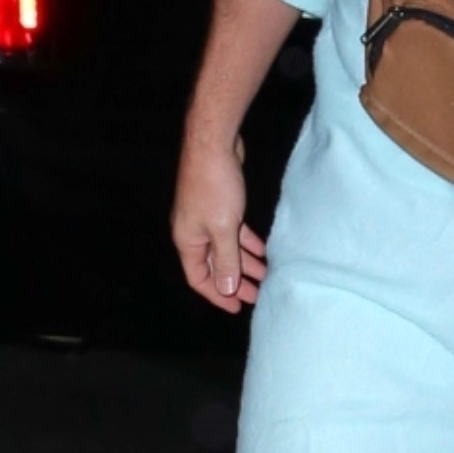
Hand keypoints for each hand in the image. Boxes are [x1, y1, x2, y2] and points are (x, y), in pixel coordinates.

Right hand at [172, 123, 267, 312]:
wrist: (212, 144)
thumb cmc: (214, 186)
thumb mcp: (223, 229)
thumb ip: (226, 260)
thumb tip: (227, 288)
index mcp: (187, 241)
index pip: (199, 278)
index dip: (218, 295)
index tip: (237, 308)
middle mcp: (193, 232)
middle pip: (214, 265)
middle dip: (235, 281)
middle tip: (257, 295)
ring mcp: (206, 218)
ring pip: (226, 248)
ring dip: (244, 262)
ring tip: (265, 275)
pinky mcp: (219, 205)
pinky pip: (233, 232)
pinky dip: (246, 242)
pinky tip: (262, 250)